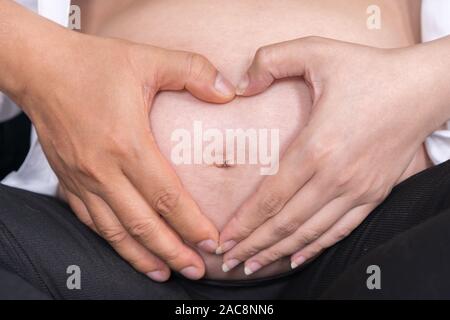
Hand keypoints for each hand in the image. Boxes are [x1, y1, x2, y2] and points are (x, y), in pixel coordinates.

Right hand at [19, 32, 234, 280]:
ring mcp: (83, 179)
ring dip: (143, 256)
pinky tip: (128, 250)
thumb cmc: (92, 64)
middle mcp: (103, 169)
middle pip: (143, 224)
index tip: (213, 242)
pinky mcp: (69, 181)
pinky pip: (91, 221)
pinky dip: (113, 241)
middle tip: (197, 270)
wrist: (38, 68)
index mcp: (127, 143)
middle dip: (173, 251)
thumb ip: (194, 71)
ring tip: (166, 273)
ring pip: (115, 231)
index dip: (192, 224)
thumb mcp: (149, 58)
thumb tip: (230, 93)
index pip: (167, 196)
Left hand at [218, 37, 445, 274]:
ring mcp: (356, 190)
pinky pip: (340, 231)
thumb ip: (271, 59)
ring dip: (278, 252)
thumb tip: (240, 85)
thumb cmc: (369, 71)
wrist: (422, 89)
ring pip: (309, 233)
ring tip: (253, 266)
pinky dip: (316, 247)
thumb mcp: (317, 50)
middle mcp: (335, 177)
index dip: (244, 223)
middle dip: (252, 245)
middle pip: (285, 223)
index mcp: (316, 147)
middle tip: (228, 262)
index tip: (223, 240)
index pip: (270, 197)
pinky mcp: (372, 194)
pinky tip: (297, 258)